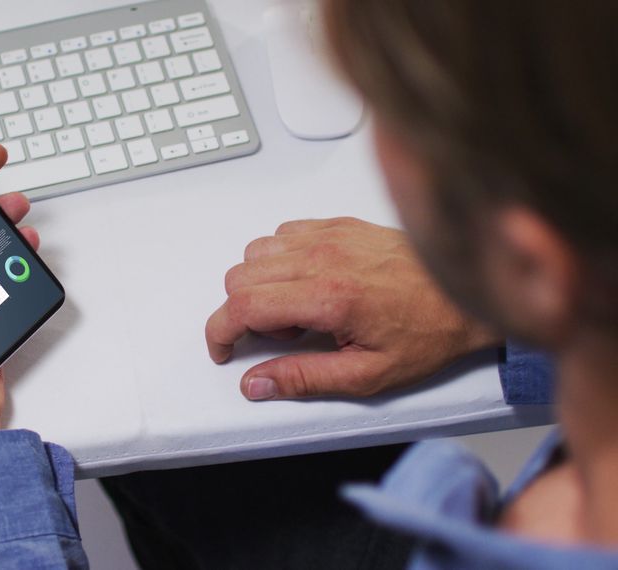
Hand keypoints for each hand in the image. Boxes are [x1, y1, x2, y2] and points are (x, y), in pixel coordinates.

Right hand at [205, 217, 500, 399]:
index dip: (219, 332)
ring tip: (297, 310)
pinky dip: (280, 258)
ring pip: (256, 252)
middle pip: (240, 277)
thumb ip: (304, 378)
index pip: (242, 305)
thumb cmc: (428, 333)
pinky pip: (283, 233)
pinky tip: (308, 282)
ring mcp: (330, 236)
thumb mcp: (367, 375)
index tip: (223, 349)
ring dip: (260, 284)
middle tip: (280, 337)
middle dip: (242, 313)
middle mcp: (323, 258)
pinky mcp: (339, 224)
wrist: (469, 294)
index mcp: (328, 297)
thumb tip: (256, 383)